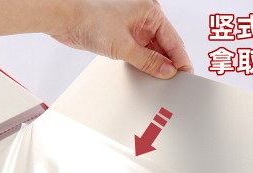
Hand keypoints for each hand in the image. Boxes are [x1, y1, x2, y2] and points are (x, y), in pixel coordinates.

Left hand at [48, 0, 193, 78]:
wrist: (66, 18)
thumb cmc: (91, 19)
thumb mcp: (124, 46)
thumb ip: (148, 61)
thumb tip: (167, 70)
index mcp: (150, 11)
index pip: (174, 40)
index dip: (181, 60)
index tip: (187, 74)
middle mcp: (144, 18)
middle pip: (165, 45)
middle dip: (169, 63)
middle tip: (176, 82)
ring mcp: (134, 27)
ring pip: (153, 50)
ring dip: (156, 64)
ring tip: (162, 81)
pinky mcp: (124, 36)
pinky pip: (140, 52)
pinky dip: (145, 63)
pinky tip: (147, 74)